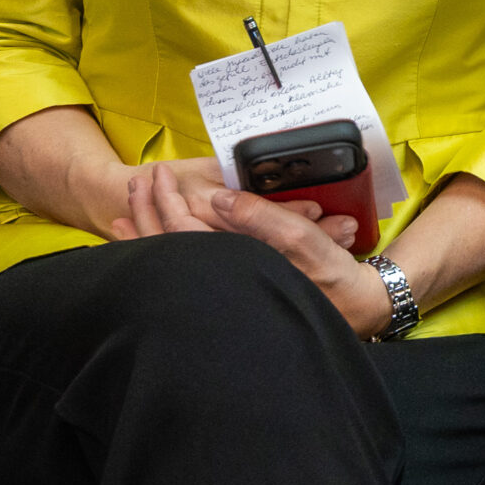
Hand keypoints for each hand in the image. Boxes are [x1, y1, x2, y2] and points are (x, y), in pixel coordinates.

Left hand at [108, 163, 389, 336]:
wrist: (356, 312)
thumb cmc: (334, 278)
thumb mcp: (304, 241)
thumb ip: (261, 217)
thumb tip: (222, 198)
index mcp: (230, 266)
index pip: (182, 229)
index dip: (166, 198)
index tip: (159, 172)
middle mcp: (217, 283)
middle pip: (165, 246)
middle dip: (147, 212)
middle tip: (137, 182)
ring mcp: (219, 293)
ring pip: (169, 261)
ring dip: (147, 233)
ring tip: (128, 212)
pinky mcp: (228, 297)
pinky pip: (183, 274)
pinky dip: (162, 256)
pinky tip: (154, 247)